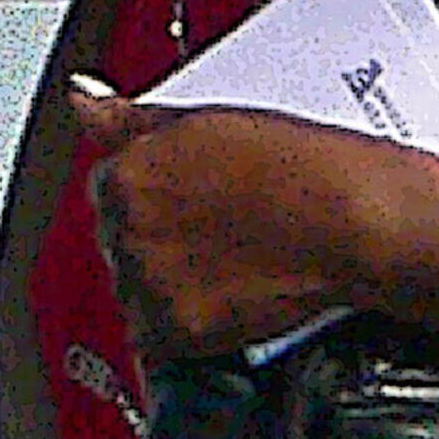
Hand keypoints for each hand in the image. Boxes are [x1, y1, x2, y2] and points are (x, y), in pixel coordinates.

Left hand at [67, 76, 386, 363]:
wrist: (355, 223)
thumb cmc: (300, 169)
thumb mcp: (209, 121)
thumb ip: (133, 119)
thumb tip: (83, 98)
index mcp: (128, 172)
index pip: (111, 186)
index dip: (157, 192)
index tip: (190, 198)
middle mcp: (126, 229)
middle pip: (121, 237)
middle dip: (160, 235)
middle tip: (220, 228)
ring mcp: (148, 284)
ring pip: (136, 287)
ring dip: (169, 280)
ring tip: (230, 261)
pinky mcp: (174, 334)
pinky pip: (155, 339)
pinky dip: (184, 326)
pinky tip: (228, 295)